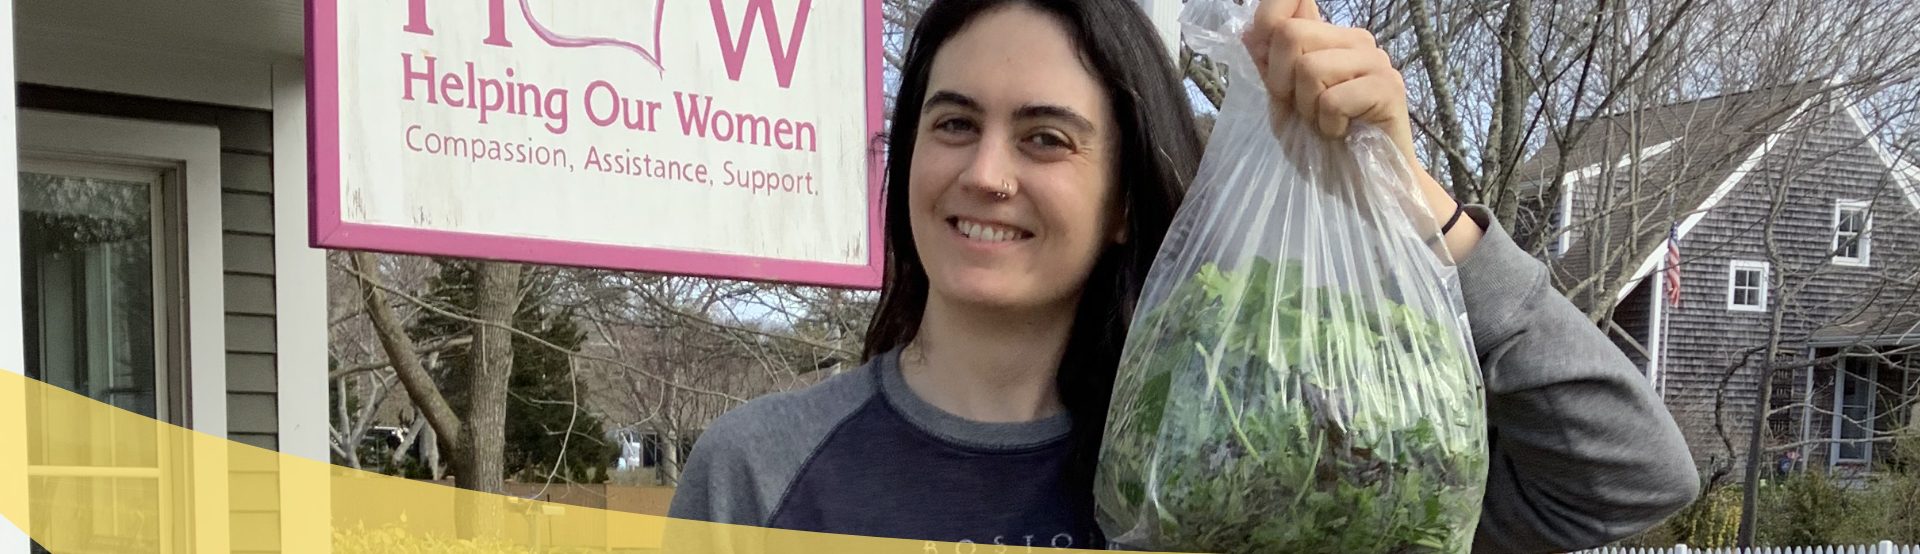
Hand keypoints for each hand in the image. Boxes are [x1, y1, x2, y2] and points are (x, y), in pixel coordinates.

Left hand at [1241, 0, 1483, 257]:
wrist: (1366, 188)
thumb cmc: (1327, 149)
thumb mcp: (1284, 108)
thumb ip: (1269, 69)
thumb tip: (1247, 33)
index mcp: (1327, 40)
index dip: (1267, 17)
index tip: (1264, 54)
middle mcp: (1353, 41)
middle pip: (1291, 33)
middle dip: (1280, 81)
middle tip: (1302, 111)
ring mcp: (1374, 60)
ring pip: (1310, 66)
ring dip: (1307, 108)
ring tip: (1326, 124)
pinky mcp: (1388, 87)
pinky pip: (1332, 98)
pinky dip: (1328, 125)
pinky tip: (1343, 133)